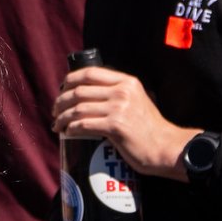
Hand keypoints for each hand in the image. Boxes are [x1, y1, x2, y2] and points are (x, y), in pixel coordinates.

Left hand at [53, 66, 198, 180]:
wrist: (166, 148)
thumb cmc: (149, 128)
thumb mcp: (137, 100)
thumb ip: (119, 93)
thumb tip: (90, 93)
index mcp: (127, 82)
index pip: (89, 73)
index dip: (69, 80)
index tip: (61, 90)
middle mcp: (122, 92)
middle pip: (79, 91)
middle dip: (61, 101)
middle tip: (55, 111)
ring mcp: (119, 108)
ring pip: (78, 109)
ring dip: (62, 117)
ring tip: (57, 124)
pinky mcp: (115, 126)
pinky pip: (83, 124)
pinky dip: (71, 128)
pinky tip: (67, 132)